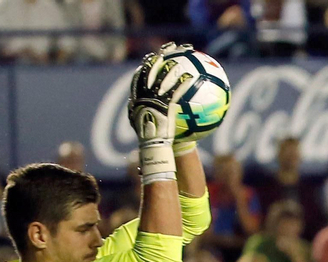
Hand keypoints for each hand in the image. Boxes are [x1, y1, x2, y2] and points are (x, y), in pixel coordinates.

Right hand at [128, 50, 191, 182]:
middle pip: (153, 70)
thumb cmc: (147, 137)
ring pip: (165, 77)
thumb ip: (139, 110)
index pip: (141, 74)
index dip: (147, 63)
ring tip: (183, 58)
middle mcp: (146, 94)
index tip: (153, 55)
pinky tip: (191, 78)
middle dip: (162, 57)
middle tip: (170, 48)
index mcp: (138, 96)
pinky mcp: (166, 105)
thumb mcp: (138, 121)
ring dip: (174, 66)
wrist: (152, 146)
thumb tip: (136, 105)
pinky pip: (176, 92)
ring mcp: (155, 99)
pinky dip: (182, 83)